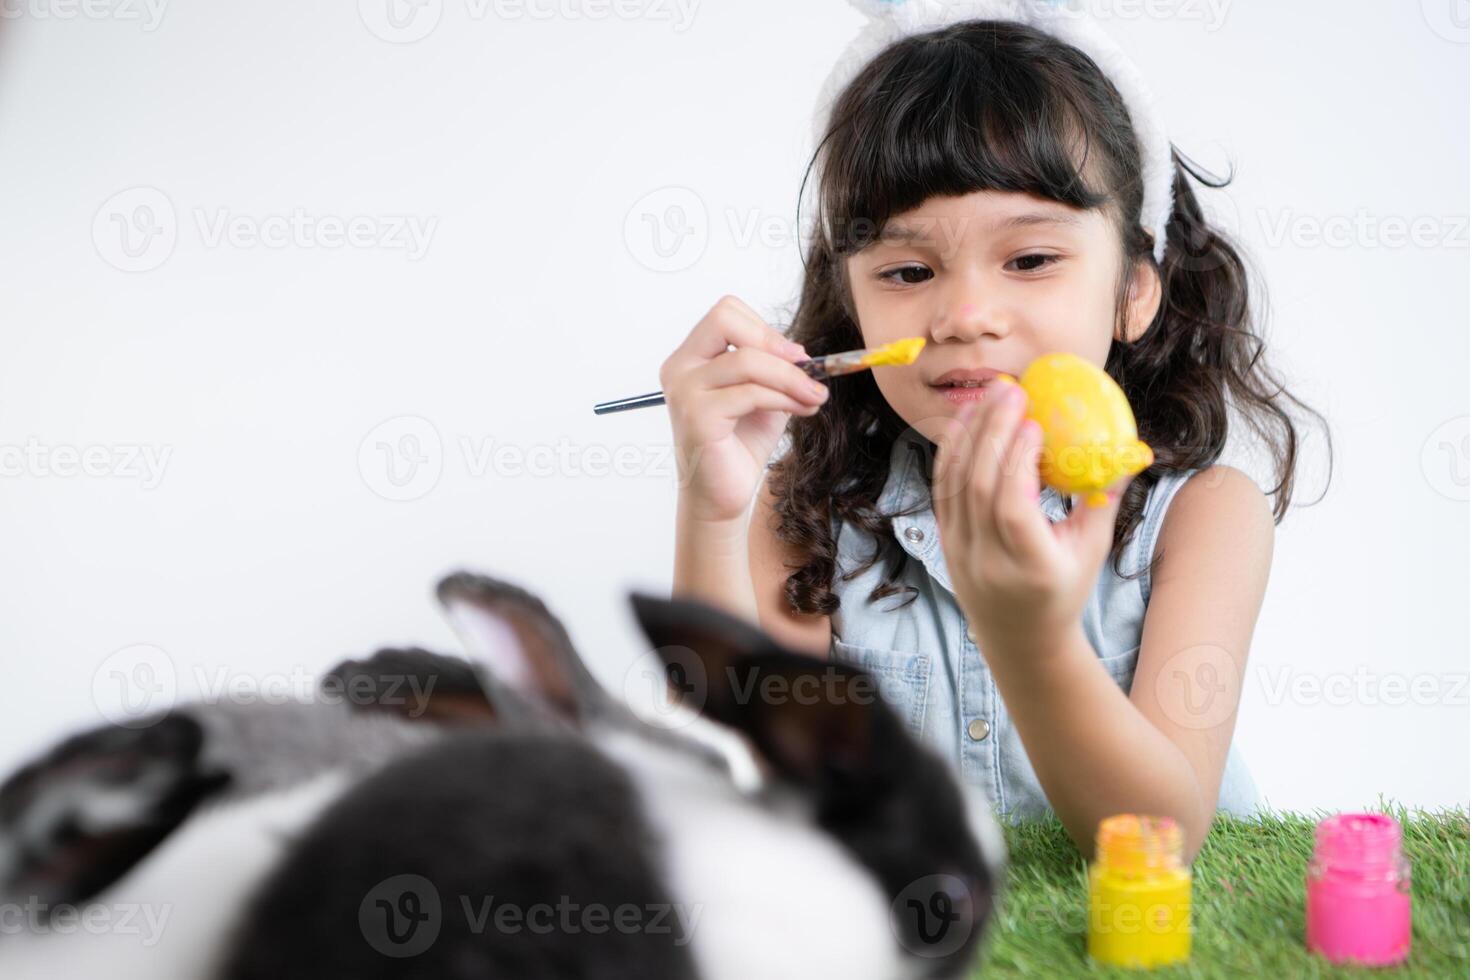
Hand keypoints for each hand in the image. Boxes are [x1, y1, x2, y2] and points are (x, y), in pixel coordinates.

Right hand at [660, 295, 828, 523]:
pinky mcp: (698, 417)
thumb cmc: (739, 444)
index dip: (764, 329)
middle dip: (774, 342)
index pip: (726, 313)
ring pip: (747, 360)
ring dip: (791, 377)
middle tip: (805, 366)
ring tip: (814, 396)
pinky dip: (783, 398)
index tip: (795, 356)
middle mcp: (680, 368)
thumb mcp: (763, 392)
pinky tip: (801, 410)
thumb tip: (801, 350)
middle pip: (725, 319)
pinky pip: (750, 393)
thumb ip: (773, 366)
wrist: (723, 494)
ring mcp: (684, 391)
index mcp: (691, 357)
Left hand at [932, 381, 1134, 663]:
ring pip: (954, 482)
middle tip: (1011, 391)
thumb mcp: (1091, 551)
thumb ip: (1104, 501)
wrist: (1019, 637)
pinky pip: (942, 488)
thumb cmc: (1063, 590)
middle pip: (979, 486)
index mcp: (1028, 565)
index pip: (1012, 507)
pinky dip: (950, 451)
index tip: (1033, 422)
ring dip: (970, 432)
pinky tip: (964, 420)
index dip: (1018, 462)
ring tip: (990, 395)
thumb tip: (1131, 451)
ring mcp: (958, 549)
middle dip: (993, 432)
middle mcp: (985, 558)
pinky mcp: (944, 539)